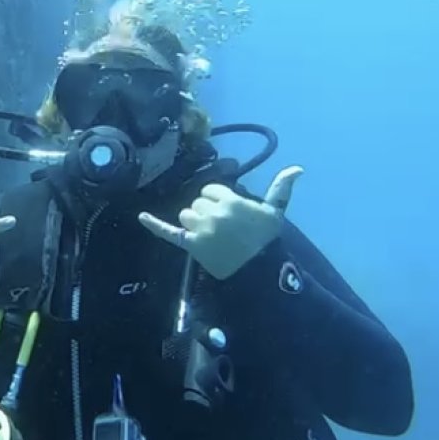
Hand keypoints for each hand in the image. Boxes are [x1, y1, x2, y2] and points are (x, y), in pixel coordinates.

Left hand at [138, 166, 303, 279]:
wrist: (258, 270)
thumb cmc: (266, 240)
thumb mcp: (275, 213)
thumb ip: (281, 189)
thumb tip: (297, 169)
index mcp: (231, 201)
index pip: (211, 190)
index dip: (216, 198)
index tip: (226, 210)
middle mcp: (214, 212)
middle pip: (198, 202)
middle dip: (206, 211)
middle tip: (221, 227)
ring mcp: (201, 229)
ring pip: (186, 214)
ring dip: (194, 221)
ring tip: (209, 233)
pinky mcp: (191, 244)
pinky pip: (170, 231)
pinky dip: (154, 225)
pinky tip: (142, 217)